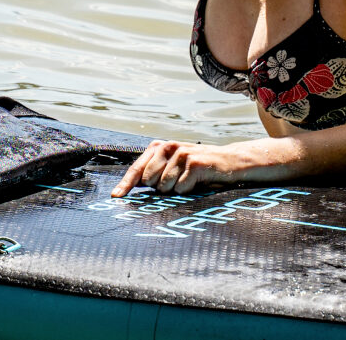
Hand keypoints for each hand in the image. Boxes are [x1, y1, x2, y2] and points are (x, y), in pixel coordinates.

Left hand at [111, 139, 246, 195]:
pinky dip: (188, 191)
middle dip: (160, 188)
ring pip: (164, 187)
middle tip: (177, 182)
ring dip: (176, 190)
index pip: (136, 168)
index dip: (125, 184)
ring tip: (189, 181)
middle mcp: (168, 147)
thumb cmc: (198, 168)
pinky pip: (181, 189)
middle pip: (149, 181)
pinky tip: (198, 182)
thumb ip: (154, 172)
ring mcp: (181, 153)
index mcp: (159, 147)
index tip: (115, 197)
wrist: (230, 162)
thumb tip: (130, 187)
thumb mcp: (173, 166)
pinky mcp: (194, 163)